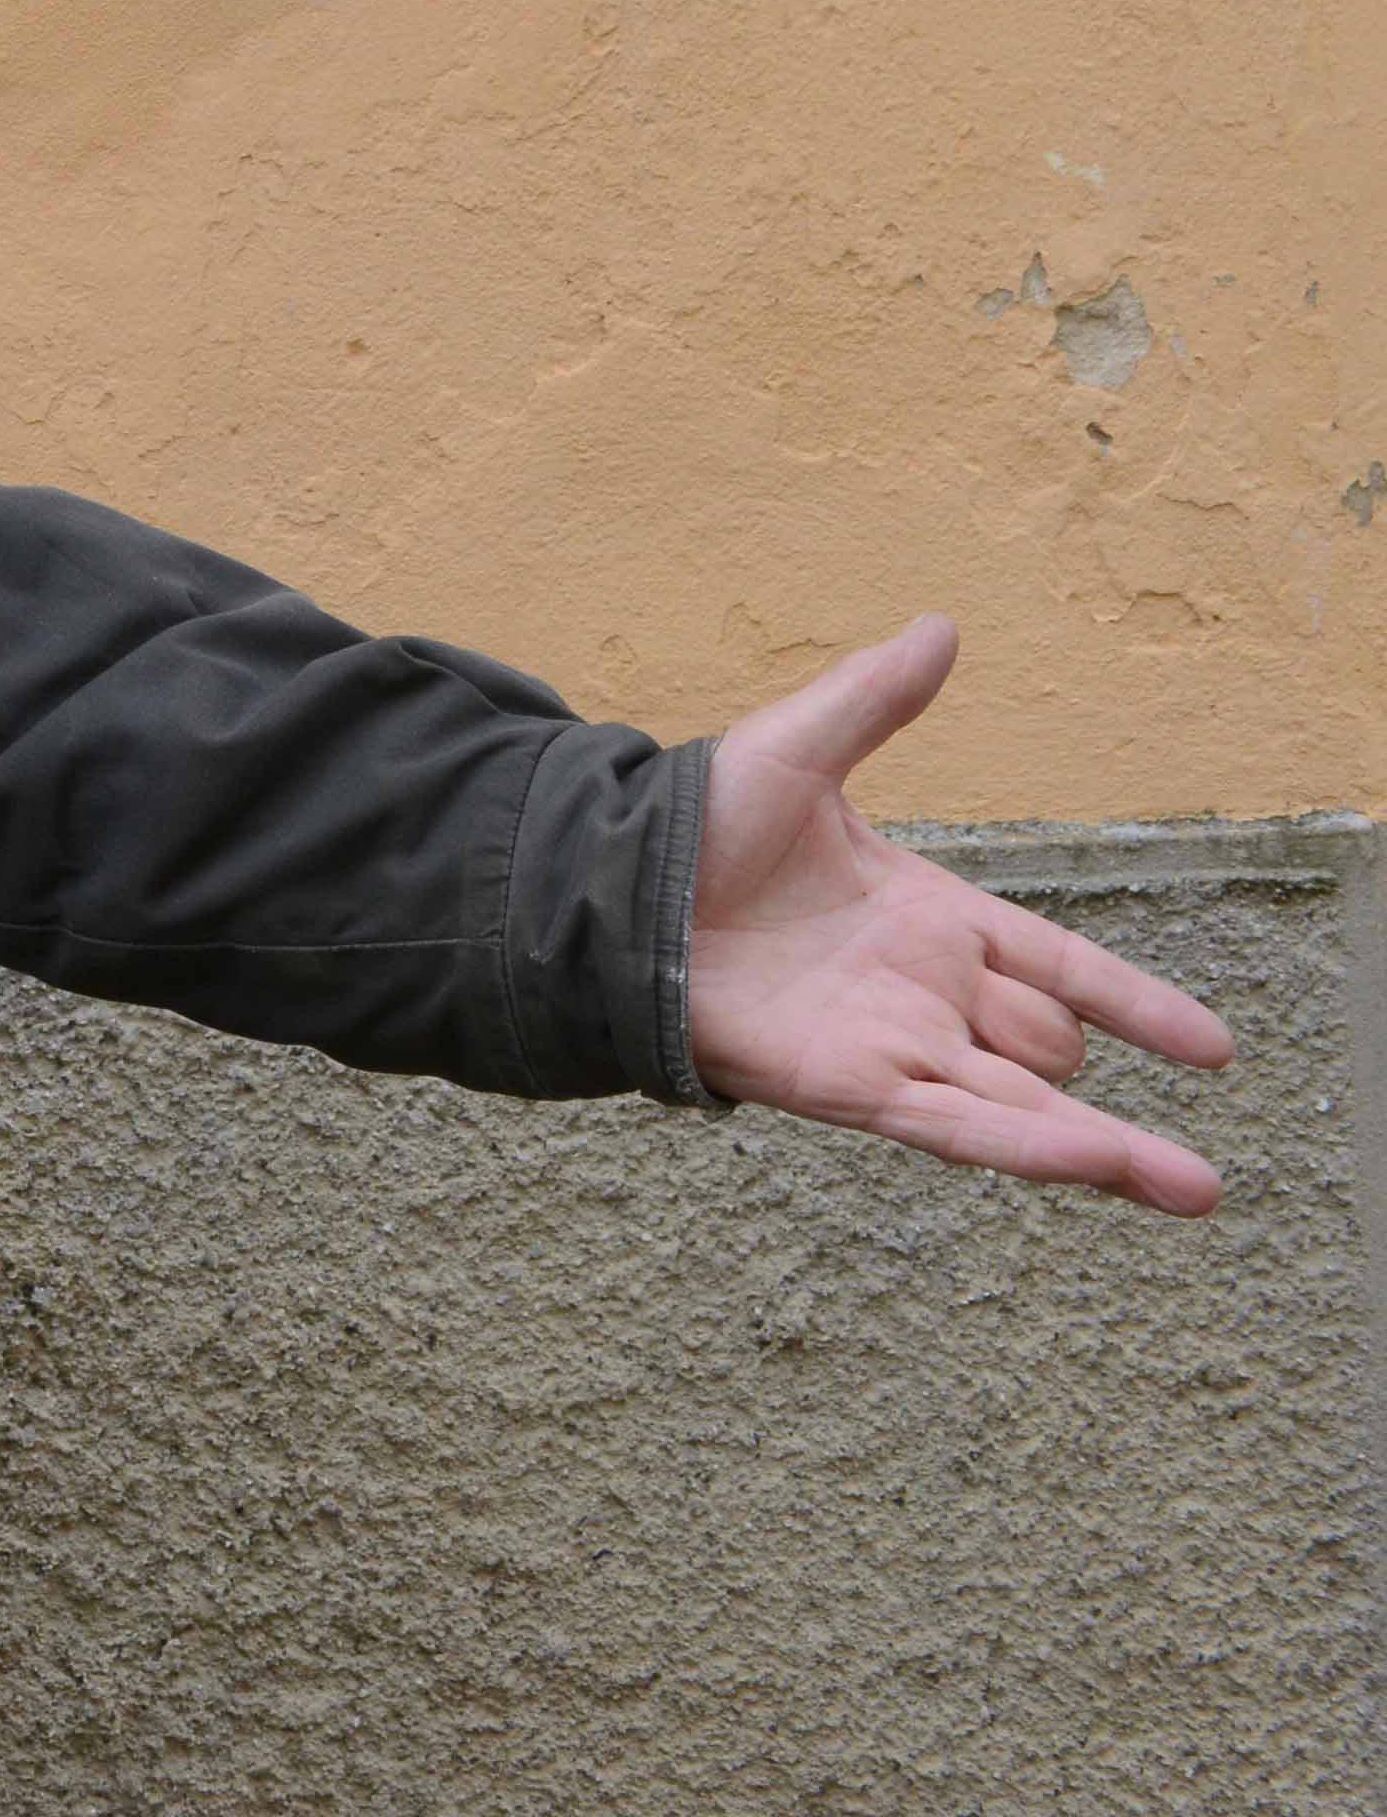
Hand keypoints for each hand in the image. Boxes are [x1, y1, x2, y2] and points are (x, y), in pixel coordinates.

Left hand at [687, 615, 1231, 1210]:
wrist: (604, 888)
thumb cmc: (688, 826)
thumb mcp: (794, 752)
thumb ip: (872, 697)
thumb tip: (939, 624)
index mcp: (927, 916)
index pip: (1059, 964)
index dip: (1133, 1002)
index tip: (1212, 1048)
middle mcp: (921, 992)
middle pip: (1043, 1042)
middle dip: (1100, 1070)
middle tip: (1182, 1109)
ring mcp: (891, 1045)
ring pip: (1022, 1107)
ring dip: (1108, 1149)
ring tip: (1196, 1191)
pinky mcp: (850, 1087)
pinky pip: (956, 1126)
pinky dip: (1027, 1147)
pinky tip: (1096, 1164)